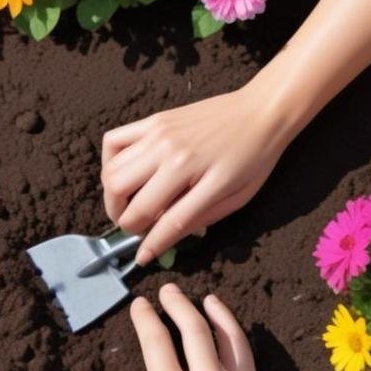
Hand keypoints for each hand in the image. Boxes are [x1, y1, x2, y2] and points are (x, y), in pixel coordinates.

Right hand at [85, 285, 292, 370]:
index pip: (155, 342)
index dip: (145, 318)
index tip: (138, 305)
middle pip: (188, 326)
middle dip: (174, 303)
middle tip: (165, 290)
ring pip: (216, 330)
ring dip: (201, 307)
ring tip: (190, 296)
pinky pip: (240, 345)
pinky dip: (229, 323)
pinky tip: (220, 313)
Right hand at [100, 81, 293, 264]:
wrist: (261, 112)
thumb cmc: (255, 158)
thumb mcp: (236, 198)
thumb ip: (200, 218)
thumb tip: (166, 237)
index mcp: (199, 179)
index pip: (163, 222)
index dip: (150, 245)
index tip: (141, 258)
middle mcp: (172, 155)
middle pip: (123, 196)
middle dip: (124, 221)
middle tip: (137, 227)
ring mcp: (158, 135)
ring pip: (112, 173)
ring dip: (113, 197)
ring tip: (128, 205)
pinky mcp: (153, 121)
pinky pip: (113, 142)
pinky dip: (109, 162)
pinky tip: (123, 173)